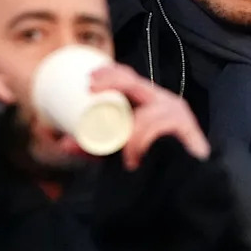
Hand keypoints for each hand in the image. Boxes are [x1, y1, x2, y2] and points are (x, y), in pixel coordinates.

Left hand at [91, 63, 209, 168]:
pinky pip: (157, 130)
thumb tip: (63, 144)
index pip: (130, 78)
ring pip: (145, 114)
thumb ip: (95, 147)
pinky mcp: (187, 129)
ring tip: (126, 156)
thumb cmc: (156, 159)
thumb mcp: (120, 149)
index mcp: (150, 101)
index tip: (89, 78)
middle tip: (92, 89)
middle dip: (112, 82)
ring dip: (131, 135)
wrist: (187, 178)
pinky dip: (142, 144)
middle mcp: (165, 102)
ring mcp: (177, 114)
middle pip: (136, 84)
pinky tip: (136, 158)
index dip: (110, 72)